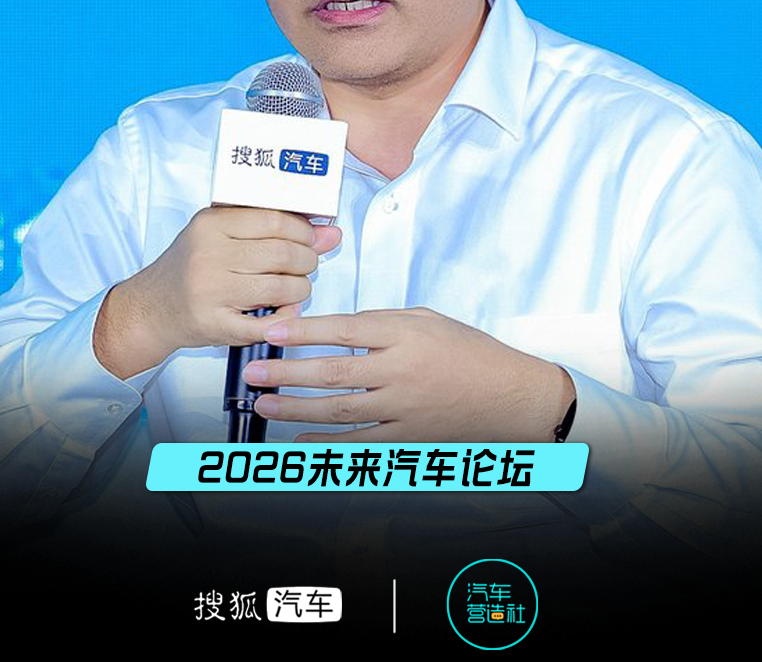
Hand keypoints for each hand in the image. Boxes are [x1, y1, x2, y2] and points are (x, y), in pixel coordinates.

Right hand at [93, 207, 341, 377]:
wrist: (151, 308)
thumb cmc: (191, 266)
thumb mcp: (220, 234)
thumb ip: (270, 229)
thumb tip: (330, 233)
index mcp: (211, 224)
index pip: (275, 220)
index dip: (304, 230)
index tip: (314, 237)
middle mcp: (209, 255)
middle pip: (282, 254)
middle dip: (307, 261)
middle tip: (308, 264)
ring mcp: (211, 292)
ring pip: (281, 289)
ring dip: (301, 290)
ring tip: (297, 287)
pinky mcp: (214, 325)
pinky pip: (267, 324)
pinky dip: (286, 319)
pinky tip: (285, 312)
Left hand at [242, 307, 574, 442]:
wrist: (508, 394)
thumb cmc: (468, 350)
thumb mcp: (427, 318)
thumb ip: (382, 320)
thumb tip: (340, 326)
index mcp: (404, 334)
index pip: (343, 330)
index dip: (304, 332)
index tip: (272, 330)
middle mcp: (400, 371)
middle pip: (333, 373)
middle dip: (287, 372)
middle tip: (253, 371)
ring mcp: (402, 408)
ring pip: (339, 411)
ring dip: (297, 408)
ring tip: (264, 403)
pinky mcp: (406, 436)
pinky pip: (360, 442)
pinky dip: (327, 443)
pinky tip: (299, 439)